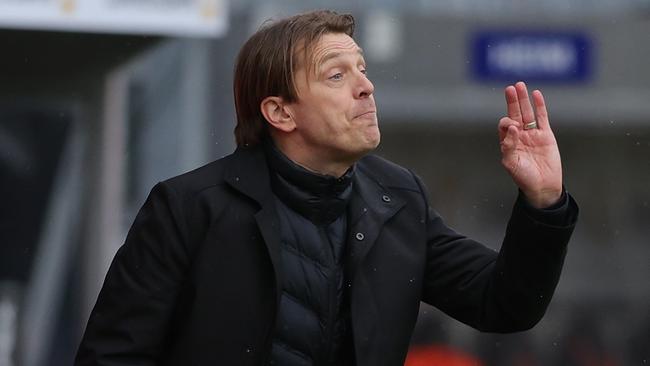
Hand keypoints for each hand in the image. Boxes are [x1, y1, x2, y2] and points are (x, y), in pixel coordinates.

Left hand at [499, 81, 562, 208]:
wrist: (543, 186)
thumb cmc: (524, 177)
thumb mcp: (511, 164)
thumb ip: (509, 146)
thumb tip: (513, 127)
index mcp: (508, 142)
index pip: (505, 126)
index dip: (507, 123)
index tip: (513, 127)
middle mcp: (519, 136)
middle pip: (515, 114)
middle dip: (512, 102)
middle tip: (510, 88)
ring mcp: (533, 134)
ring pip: (528, 113)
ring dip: (523, 100)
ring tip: (520, 85)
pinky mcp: (546, 135)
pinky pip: (542, 117)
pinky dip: (539, 106)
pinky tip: (536, 94)